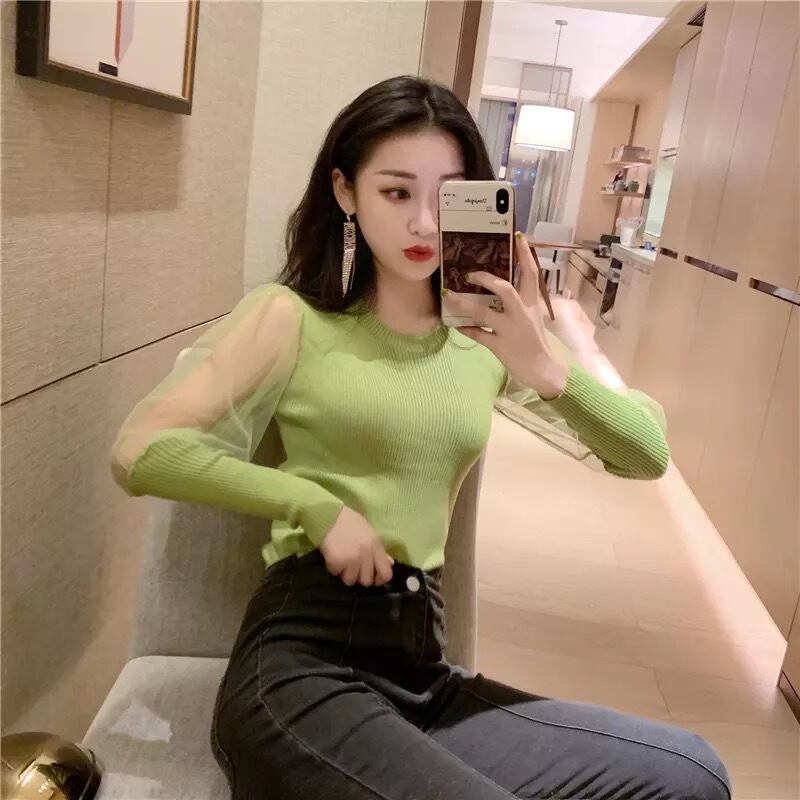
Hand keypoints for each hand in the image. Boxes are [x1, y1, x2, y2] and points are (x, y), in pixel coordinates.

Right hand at [320, 506, 393, 586]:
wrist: (329, 515)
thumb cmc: (350, 522)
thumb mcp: (369, 533)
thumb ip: (379, 550)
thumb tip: (390, 563)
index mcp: (376, 546)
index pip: (386, 573)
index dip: (380, 580)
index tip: (373, 578)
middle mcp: (366, 554)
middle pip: (366, 581)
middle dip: (359, 577)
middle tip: (353, 568)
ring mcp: (352, 559)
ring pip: (350, 580)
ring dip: (345, 573)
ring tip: (342, 562)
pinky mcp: (337, 561)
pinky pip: (335, 573)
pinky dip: (333, 567)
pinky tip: (333, 556)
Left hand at [445, 231, 568, 399]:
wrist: (543, 369)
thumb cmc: (535, 341)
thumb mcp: (532, 317)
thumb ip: (519, 302)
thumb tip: (499, 286)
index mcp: (532, 304)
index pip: (531, 274)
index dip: (526, 254)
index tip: (518, 236)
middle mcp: (521, 314)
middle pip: (504, 289)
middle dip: (486, 279)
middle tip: (470, 273)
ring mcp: (509, 330)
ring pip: (484, 312)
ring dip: (463, 303)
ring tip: (448, 295)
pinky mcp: (499, 346)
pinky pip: (478, 334)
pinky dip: (465, 328)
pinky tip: (455, 324)